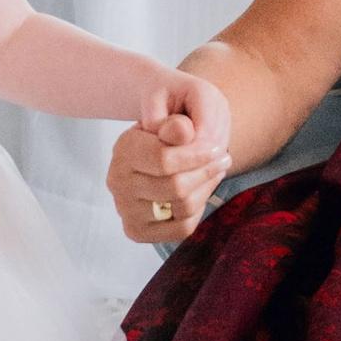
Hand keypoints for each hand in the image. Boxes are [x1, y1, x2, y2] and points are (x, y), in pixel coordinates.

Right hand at [111, 73, 230, 249]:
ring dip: (206, 189)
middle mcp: (117, 180)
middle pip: (175, 187)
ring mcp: (125, 208)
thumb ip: (177, 121)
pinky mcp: (136, 229)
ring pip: (181, 208)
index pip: (163, 160)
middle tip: (223, 159)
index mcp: (124, 148)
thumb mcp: (176, 110)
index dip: (197, 156)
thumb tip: (182, 131)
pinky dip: (199, 210)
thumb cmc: (173, 124)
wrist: (159, 145)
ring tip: (215, 172)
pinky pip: (180, 229)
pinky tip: (202, 191)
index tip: (217, 147)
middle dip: (207, 173)